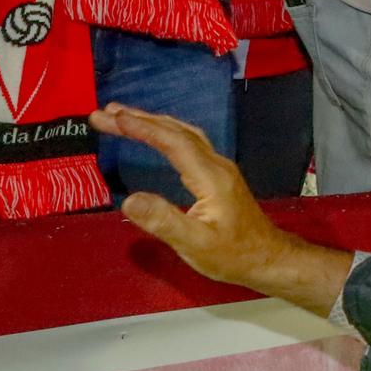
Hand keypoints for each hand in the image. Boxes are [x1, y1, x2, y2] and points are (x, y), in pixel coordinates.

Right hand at [88, 103, 350, 315]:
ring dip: (154, 123)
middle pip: (177, 132)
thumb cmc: (231, 255)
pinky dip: (166, 133)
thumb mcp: (194, 244)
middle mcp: (216, 165)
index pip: (174, 142)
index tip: (113, 117)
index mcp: (210, 177)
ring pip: (185, 134)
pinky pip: (189, 143)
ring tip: (121, 117)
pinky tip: (155, 135)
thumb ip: (163, 221)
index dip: (143, 127)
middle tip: (104, 112)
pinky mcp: (218, 175)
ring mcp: (219, 168)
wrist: (266, 257)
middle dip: (140, 119)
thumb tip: (129, 199)